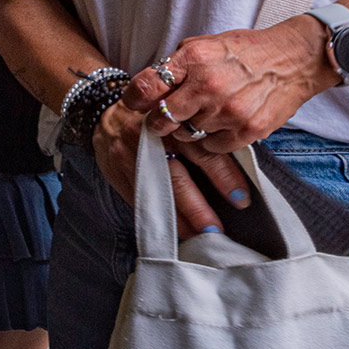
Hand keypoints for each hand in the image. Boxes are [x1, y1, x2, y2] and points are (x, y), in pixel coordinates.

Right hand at [89, 99, 250, 235]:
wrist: (107, 113)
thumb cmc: (154, 115)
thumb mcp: (180, 113)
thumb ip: (201, 132)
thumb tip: (240, 160)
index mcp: (174, 123)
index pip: (203, 153)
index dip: (224, 177)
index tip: (241, 199)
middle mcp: (150, 139)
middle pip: (178, 179)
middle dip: (199, 208)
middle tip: (217, 229)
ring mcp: (129, 158)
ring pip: (157, 193)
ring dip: (179, 219)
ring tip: (198, 236)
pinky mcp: (116, 172)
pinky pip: (139, 199)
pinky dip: (157, 216)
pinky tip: (173, 230)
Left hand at [128, 19, 334, 154]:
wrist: (294, 60)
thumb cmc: (246, 52)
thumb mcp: (206, 44)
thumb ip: (178, 64)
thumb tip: (150, 87)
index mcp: (195, 58)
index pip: (147, 86)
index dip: (134, 99)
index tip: (135, 105)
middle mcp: (209, 85)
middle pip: (163, 118)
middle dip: (158, 121)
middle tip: (163, 120)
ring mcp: (229, 110)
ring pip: (188, 135)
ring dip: (190, 129)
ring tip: (204, 115)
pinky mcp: (248, 130)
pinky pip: (213, 147)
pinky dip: (212, 140)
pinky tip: (221, 124)